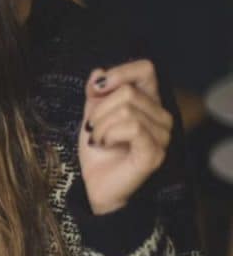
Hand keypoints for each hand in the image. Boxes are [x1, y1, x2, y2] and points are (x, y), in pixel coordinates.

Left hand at [79, 60, 172, 214]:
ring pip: (127, 110)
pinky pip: (132, 128)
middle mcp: (161, 117)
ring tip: (98, 140)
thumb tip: (98, 72)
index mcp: (149, 103)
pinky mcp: (154, 152)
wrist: (95, 185)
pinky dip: (109, 135)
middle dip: (99, 110)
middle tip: (92, 129)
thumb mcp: (92, 116)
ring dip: (101, 126)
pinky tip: (105, 145)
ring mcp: (162, 135)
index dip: (120, 72)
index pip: (146, 70)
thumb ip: (96, 94)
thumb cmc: (99, 152)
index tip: (96, 88)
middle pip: (128, 92)